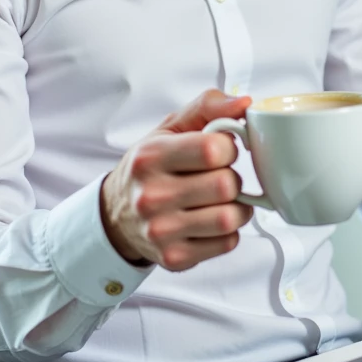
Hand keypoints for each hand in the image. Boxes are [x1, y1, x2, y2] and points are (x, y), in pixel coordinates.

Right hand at [100, 90, 253, 270]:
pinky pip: (227, 243)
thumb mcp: (169, 128)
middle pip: (226, 185)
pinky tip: (209, 222)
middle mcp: (151, 196)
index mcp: (150, 157)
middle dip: (231, 178)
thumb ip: (207, 107)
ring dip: (236, 207)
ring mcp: (161, 231)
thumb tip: (244, 103)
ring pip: (230, 218)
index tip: (219, 151)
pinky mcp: (174, 257)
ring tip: (219, 200)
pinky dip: (228, 232)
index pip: (213, 149)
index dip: (227, 148)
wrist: (116, 215)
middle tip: (218, 177)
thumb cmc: (149, 168)